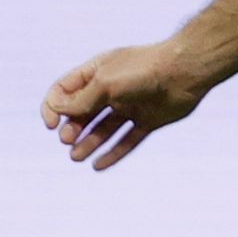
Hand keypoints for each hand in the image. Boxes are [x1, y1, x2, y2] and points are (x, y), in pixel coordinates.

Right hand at [41, 41, 209, 170]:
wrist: (186, 71)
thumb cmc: (144, 70)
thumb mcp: (106, 83)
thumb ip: (82, 100)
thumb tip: (57, 110)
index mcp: (97, 72)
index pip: (65, 91)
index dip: (53, 107)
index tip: (51, 124)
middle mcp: (112, 89)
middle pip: (83, 112)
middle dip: (72, 127)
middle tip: (67, 140)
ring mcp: (130, 105)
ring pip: (103, 128)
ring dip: (88, 143)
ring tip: (76, 157)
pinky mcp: (148, 120)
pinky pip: (127, 139)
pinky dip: (113, 153)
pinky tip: (98, 166)